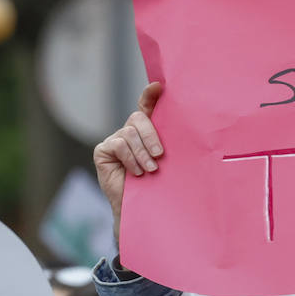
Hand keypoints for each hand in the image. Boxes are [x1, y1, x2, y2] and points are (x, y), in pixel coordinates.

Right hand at [92, 82, 164, 239]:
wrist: (141, 209)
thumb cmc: (158, 185)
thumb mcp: (168, 161)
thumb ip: (170, 143)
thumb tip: (191, 125)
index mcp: (147, 131)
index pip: (147, 106)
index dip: (150, 95)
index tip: (159, 86)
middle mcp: (130, 131)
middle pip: (138, 119)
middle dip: (151, 136)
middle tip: (160, 155)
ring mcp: (115, 140)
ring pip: (129, 133)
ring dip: (142, 153)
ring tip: (150, 170)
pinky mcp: (103, 150)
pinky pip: (118, 144)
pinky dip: (130, 158)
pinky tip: (136, 173)